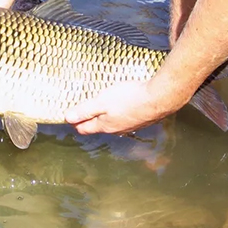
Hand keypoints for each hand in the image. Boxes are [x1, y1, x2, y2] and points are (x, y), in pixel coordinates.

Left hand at [64, 79, 189, 134]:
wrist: (159, 98)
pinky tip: (121, 104)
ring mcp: (129, 125)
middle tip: (81, 109)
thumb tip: (67, 118)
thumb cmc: (130, 98)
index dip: (75, 122)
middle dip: (88, 119)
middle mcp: (116, 129)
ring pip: (111, 123)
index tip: (69, 115)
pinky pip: (124, 118)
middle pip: (97, 126)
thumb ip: (85, 110)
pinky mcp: (140, 119)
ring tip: (100, 105)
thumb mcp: (102, 102)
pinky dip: (118, 112)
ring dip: (104, 116)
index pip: (84, 128)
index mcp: (104, 126)